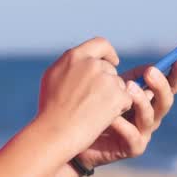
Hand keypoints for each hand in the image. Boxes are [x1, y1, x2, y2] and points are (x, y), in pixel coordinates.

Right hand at [36, 37, 133, 158]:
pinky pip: (127, 99)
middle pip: (110, 69)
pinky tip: (102, 118)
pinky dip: (119, 109)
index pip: (100, 44)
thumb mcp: (52, 78)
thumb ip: (70, 65)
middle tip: (94, 102)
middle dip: (107, 83)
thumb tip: (83, 59)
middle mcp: (91, 64)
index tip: (113, 62)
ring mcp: (106, 79)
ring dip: (112, 97)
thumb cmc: (50, 110)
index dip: (109, 53)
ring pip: (119, 85)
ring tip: (93, 112)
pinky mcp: (117, 95)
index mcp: (74, 57)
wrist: (55, 133)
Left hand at [75, 56, 176, 170]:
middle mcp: (152, 116)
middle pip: (166, 101)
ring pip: (150, 117)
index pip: (171, 86)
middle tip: (149, 72)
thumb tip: (148, 66)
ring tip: (127, 88)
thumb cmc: (97, 110)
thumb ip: (131, 78)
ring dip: (141, 101)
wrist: (80, 138)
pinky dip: (123, 125)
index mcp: (150, 100)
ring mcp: (144, 133)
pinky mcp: (134, 148)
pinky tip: (112, 117)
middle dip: (160, 85)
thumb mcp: (114, 89)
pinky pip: (133, 135)